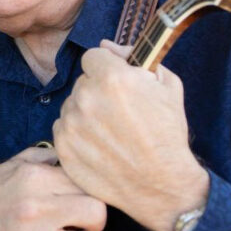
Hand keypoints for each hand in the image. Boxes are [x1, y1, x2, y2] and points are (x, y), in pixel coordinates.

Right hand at [0, 145, 106, 230]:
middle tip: (87, 219)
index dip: (94, 191)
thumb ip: (47, 157)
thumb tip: (77, 157)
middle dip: (98, 217)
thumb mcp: (14, 163)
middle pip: (97, 211)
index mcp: (35, 176)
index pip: (87, 182)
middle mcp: (36, 205)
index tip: (88, 198)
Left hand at [52, 40, 208, 230]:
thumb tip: (107, 45)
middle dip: (98, 91)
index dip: (108, 68)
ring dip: (86, 113)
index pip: (93, 56)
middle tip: (118, 112)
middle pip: (83, 82)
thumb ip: (135, 57)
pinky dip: (77, 135)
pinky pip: (63, 129)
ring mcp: (71, 125)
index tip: (118, 82)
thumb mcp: (167, 86)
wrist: (163, 185)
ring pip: (71, 106)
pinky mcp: (63, 148)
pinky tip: (100, 147)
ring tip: (110, 133)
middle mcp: (86, 98)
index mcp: (112, 78)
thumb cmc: (167, 135)